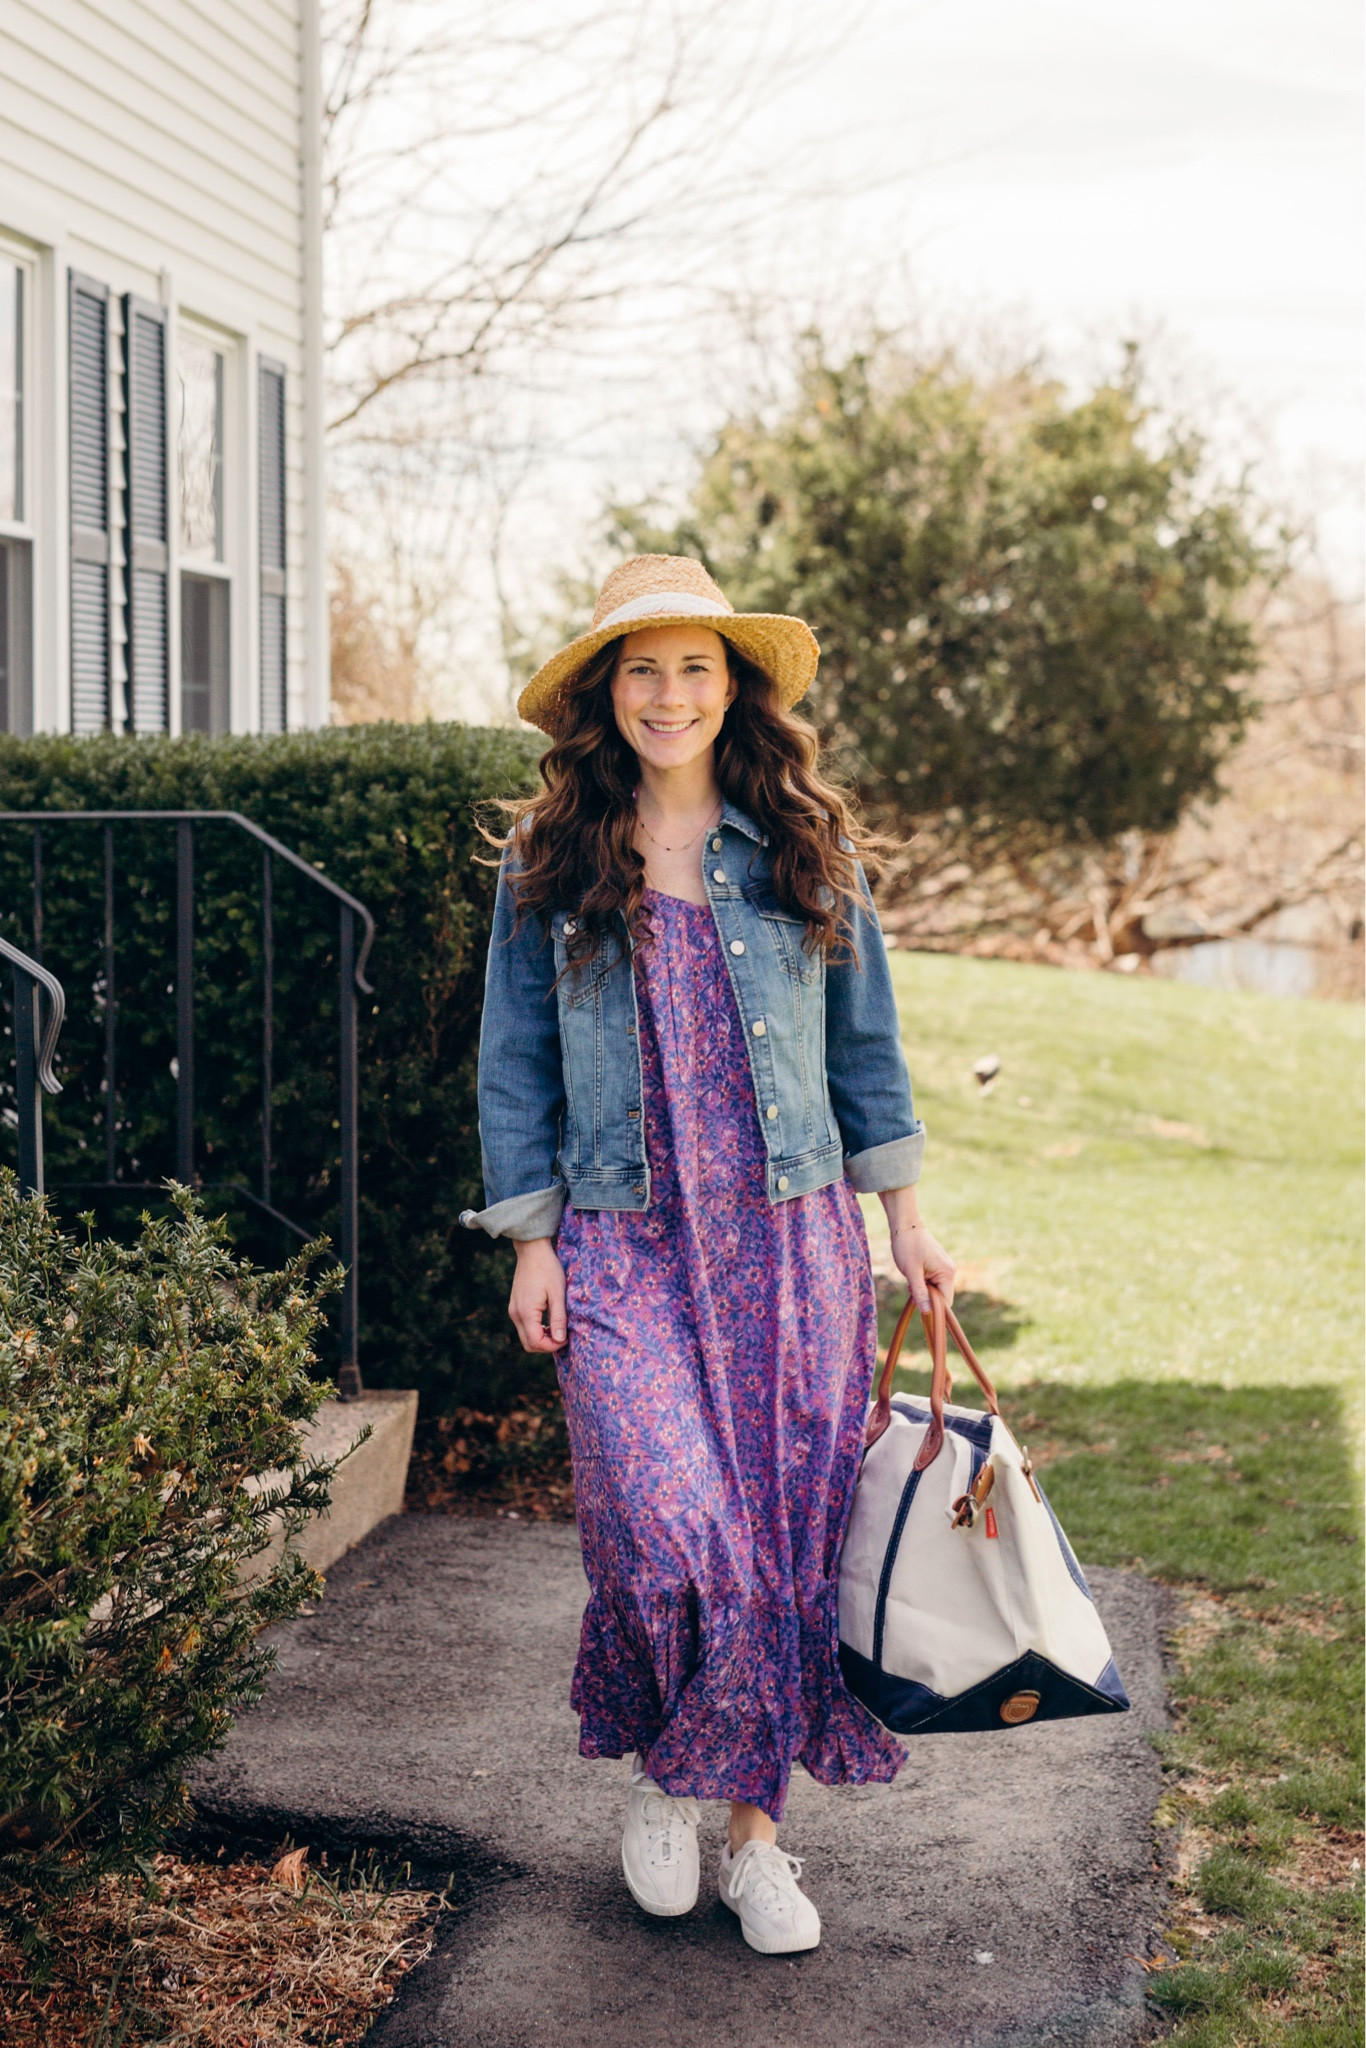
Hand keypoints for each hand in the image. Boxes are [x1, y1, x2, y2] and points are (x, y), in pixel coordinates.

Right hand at [508, 1238, 567, 1352]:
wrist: (532, 1250)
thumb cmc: (548, 1268)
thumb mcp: (557, 1293)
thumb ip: (558, 1318)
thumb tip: (560, 1340)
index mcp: (526, 1312)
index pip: (536, 1342)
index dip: (552, 1346)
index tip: (566, 1339)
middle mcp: (516, 1314)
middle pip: (528, 1344)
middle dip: (546, 1345)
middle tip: (563, 1336)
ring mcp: (513, 1310)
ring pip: (525, 1336)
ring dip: (541, 1338)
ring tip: (557, 1328)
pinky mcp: (515, 1306)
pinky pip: (524, 1326)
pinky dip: (536, 1330)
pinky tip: (548, 1321)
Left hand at [889, 1220, 955, 1314]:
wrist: (905, 1224)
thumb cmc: (907, 1246)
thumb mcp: (911, 1272)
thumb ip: (920, 1293)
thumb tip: (927, 1312)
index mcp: (947, 1273)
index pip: (946, 1302)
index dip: (933, 1307)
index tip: (918, 1302)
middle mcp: (950, 1270)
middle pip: (940, 1296)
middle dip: (925, 1296)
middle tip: (910, 1285)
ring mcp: (944, 1267)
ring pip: (935, 1288)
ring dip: (922, 1288)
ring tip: (911, 1276)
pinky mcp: (938, 1264)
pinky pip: (932, 1280)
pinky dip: (922, 1281)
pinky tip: (913, 1273)